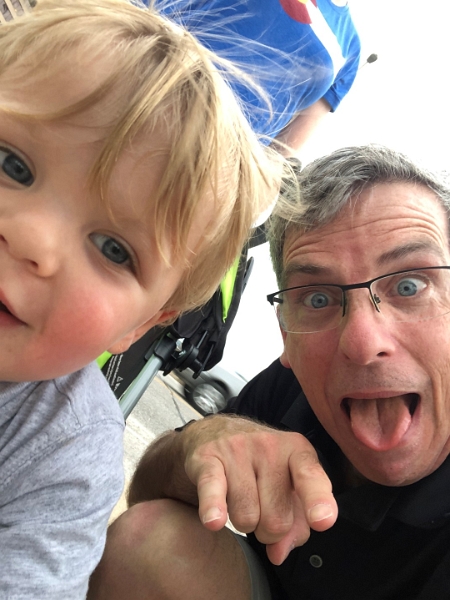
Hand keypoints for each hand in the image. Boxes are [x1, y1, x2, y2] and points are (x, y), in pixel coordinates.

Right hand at [181, 415, 337, 564]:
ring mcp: (237, 449)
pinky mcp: (207, 457)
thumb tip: (279, 554)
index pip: (310, 476)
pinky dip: (214, 509)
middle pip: (276, 519)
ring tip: (240, 504)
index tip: (322, 520)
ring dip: (243, 523)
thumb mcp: (287, 487)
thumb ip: (295, 523)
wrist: (215, 431)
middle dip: (268, 530)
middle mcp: (269, 446)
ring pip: (246, 517)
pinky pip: (213, 489)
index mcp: (297, 451)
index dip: (317, 500)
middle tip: (262, 512)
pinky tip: (214, 520)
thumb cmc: (259, 465)